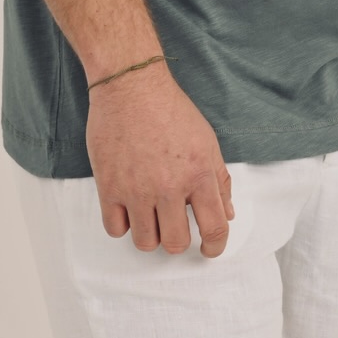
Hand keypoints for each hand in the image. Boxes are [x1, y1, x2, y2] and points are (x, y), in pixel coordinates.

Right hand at [84, 63, 234, 256]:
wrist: (130, 86)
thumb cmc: (170, 110)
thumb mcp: (207, 141)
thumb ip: (219, 180)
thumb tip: (227, 214)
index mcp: (199, 174)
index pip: (215, 228)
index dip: (215, 247)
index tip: (209, 250)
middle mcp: (169, 187)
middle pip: (176, 242)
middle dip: (179, 240)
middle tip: (175, 226)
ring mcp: (137, 189)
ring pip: (146, 242)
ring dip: (151, 236)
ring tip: (151, 217)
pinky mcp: (109, 187)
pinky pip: (115, 229)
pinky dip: (123, 225)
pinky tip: (129, 209)